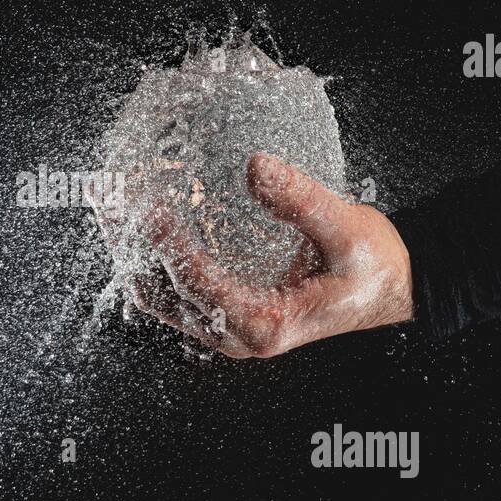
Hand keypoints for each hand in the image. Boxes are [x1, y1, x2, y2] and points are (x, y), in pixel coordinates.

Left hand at [130, 152, 414, 357]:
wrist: (393, 288)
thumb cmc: (374, 268)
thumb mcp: (347, 231)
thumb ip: (302, 201)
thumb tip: (255, 167)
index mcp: (264, 325)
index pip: (197, 284)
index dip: (167, 246)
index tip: (146, 207)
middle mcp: (236, 333)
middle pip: (162, 294)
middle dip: (129, 246)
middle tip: (106, 198)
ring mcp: (227, 325)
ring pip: (161, 295)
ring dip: (133, 251)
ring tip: (110, 204)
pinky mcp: (226, 308)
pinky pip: (175, 290)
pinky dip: (153, 257)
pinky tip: (138, 223)